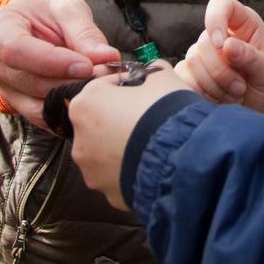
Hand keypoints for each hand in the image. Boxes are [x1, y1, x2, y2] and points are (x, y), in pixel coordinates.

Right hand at [0, 0, 120, 127]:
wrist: (37, 24)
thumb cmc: (49, 11)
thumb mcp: (66, 8)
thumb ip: (84, 31)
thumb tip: (106, 57)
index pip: (16, 51)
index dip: (53, 62)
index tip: (87, 65)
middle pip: (31, 83)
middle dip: (72, 82)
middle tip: (106, 74)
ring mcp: (6, 88)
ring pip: (39, 106)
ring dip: (74, 98)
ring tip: (102, 84)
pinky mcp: (22, 105)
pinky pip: (46, 117)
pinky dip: (71, 110)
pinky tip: (92, 97)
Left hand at [68, 67, 187, 210]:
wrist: (184, 158)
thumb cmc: (167, 112)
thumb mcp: (163, 77)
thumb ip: (151, 71)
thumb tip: (153, 72)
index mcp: (85, 104)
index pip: (103, 87)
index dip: (125, 86)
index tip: (143, 90)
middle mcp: (80, 139)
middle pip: (100, 123)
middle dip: (121, 119)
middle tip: (149, 116)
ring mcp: (92, 170)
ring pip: (107, 153)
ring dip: (124, 146)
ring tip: (152, 142)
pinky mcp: (107, 192)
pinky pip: (118, 176)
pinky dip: (131, 170)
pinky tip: (152, 163)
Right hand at [174, 0, 263, 112]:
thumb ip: (250, 57)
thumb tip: (227, 46)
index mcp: (242, 23)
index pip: (220, 5)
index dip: (215, 20)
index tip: (220, 45)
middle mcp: (220, 34)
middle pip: (204, 43)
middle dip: (221, 71)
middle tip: (240, 88)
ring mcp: (204, 53)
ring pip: (192, 62)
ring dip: (213, 85)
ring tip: (234, 95)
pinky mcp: (193, 72)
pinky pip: (183, 77)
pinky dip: (200, 92)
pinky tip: (218, 100)